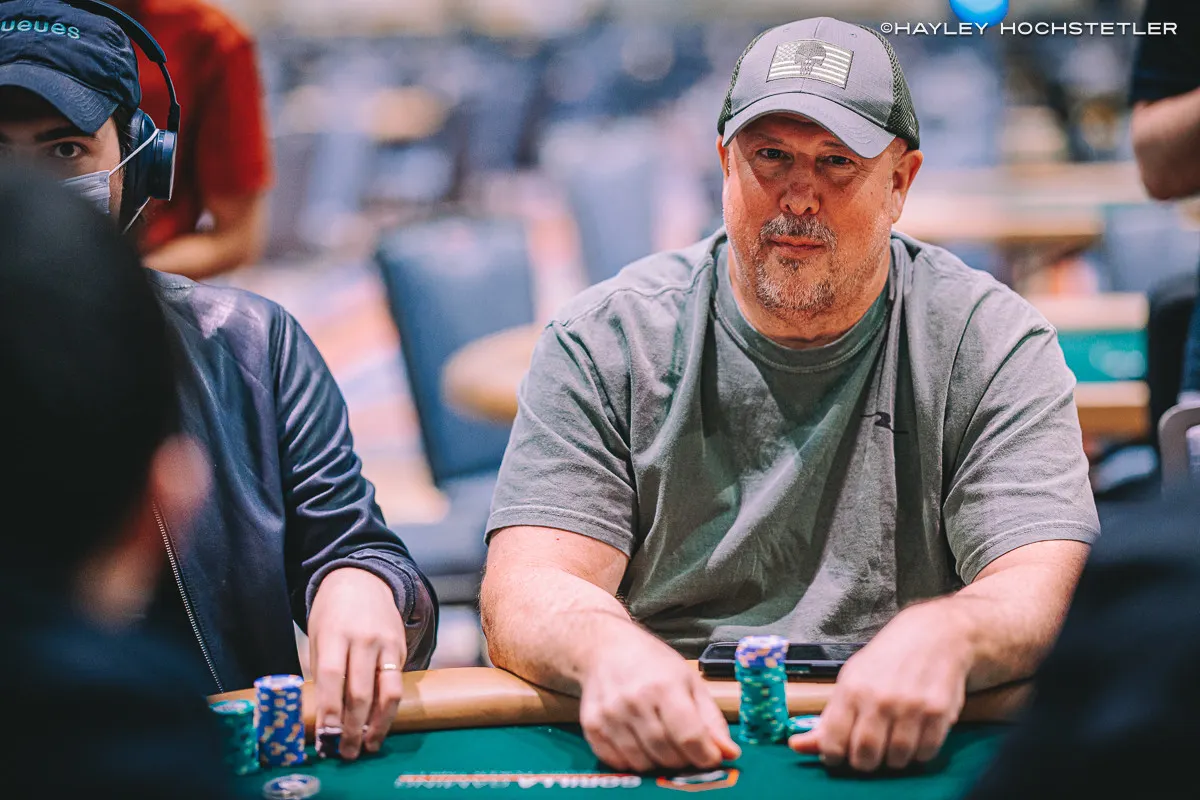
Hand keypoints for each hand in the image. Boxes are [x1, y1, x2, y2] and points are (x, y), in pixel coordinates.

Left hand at [309, 567, 406, 759]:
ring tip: (368, 745)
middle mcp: (364, 639)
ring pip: (387, 692)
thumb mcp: (318, 635)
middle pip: (360, 691)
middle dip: (352, 727)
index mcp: (336, 633)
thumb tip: (323, 714)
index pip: (332, 676)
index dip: (330, 709)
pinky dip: (388, 709)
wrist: (364, 580)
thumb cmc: (333, 613)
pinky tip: (379, 724)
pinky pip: (396, 684)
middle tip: (346, 752)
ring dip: (378, 725)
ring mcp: (386, 644)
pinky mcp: (400, 649)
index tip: (326, 737)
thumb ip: (322, 670)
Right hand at [578, 632, 740, 772]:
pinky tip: (639, 744)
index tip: (712, 758)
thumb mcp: (689, 681)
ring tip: (663, 745)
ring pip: (642, 762)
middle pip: (667, 753)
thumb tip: (730, 754)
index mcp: (664, 686)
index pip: (689, 736)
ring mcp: (610, 715)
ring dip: (658, 763)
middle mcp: (634, 701)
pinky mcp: (592, 726)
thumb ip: (711, 719)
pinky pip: (617, 761)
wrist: (604, 647)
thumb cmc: (653, 663)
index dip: (706, 755)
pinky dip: (633, 761)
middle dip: (683, 760)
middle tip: (686, 750)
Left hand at [789, 602, 969, 771]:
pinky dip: (918, 753)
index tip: (837, 756)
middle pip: (865, 757)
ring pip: (897, 760)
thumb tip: (797, 746)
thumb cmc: (886, 658)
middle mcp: (880, 699)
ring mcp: (911, 706)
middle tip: (867, 753)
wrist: (934, 633)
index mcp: (852, 689)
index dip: (832, 756)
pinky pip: (925, 753)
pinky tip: (915, 736)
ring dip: (893, 759)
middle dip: (863, 762)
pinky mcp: (939, 712)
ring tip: (893, 742)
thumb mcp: (851, 678)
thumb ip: (828, 717)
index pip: (833, 741)